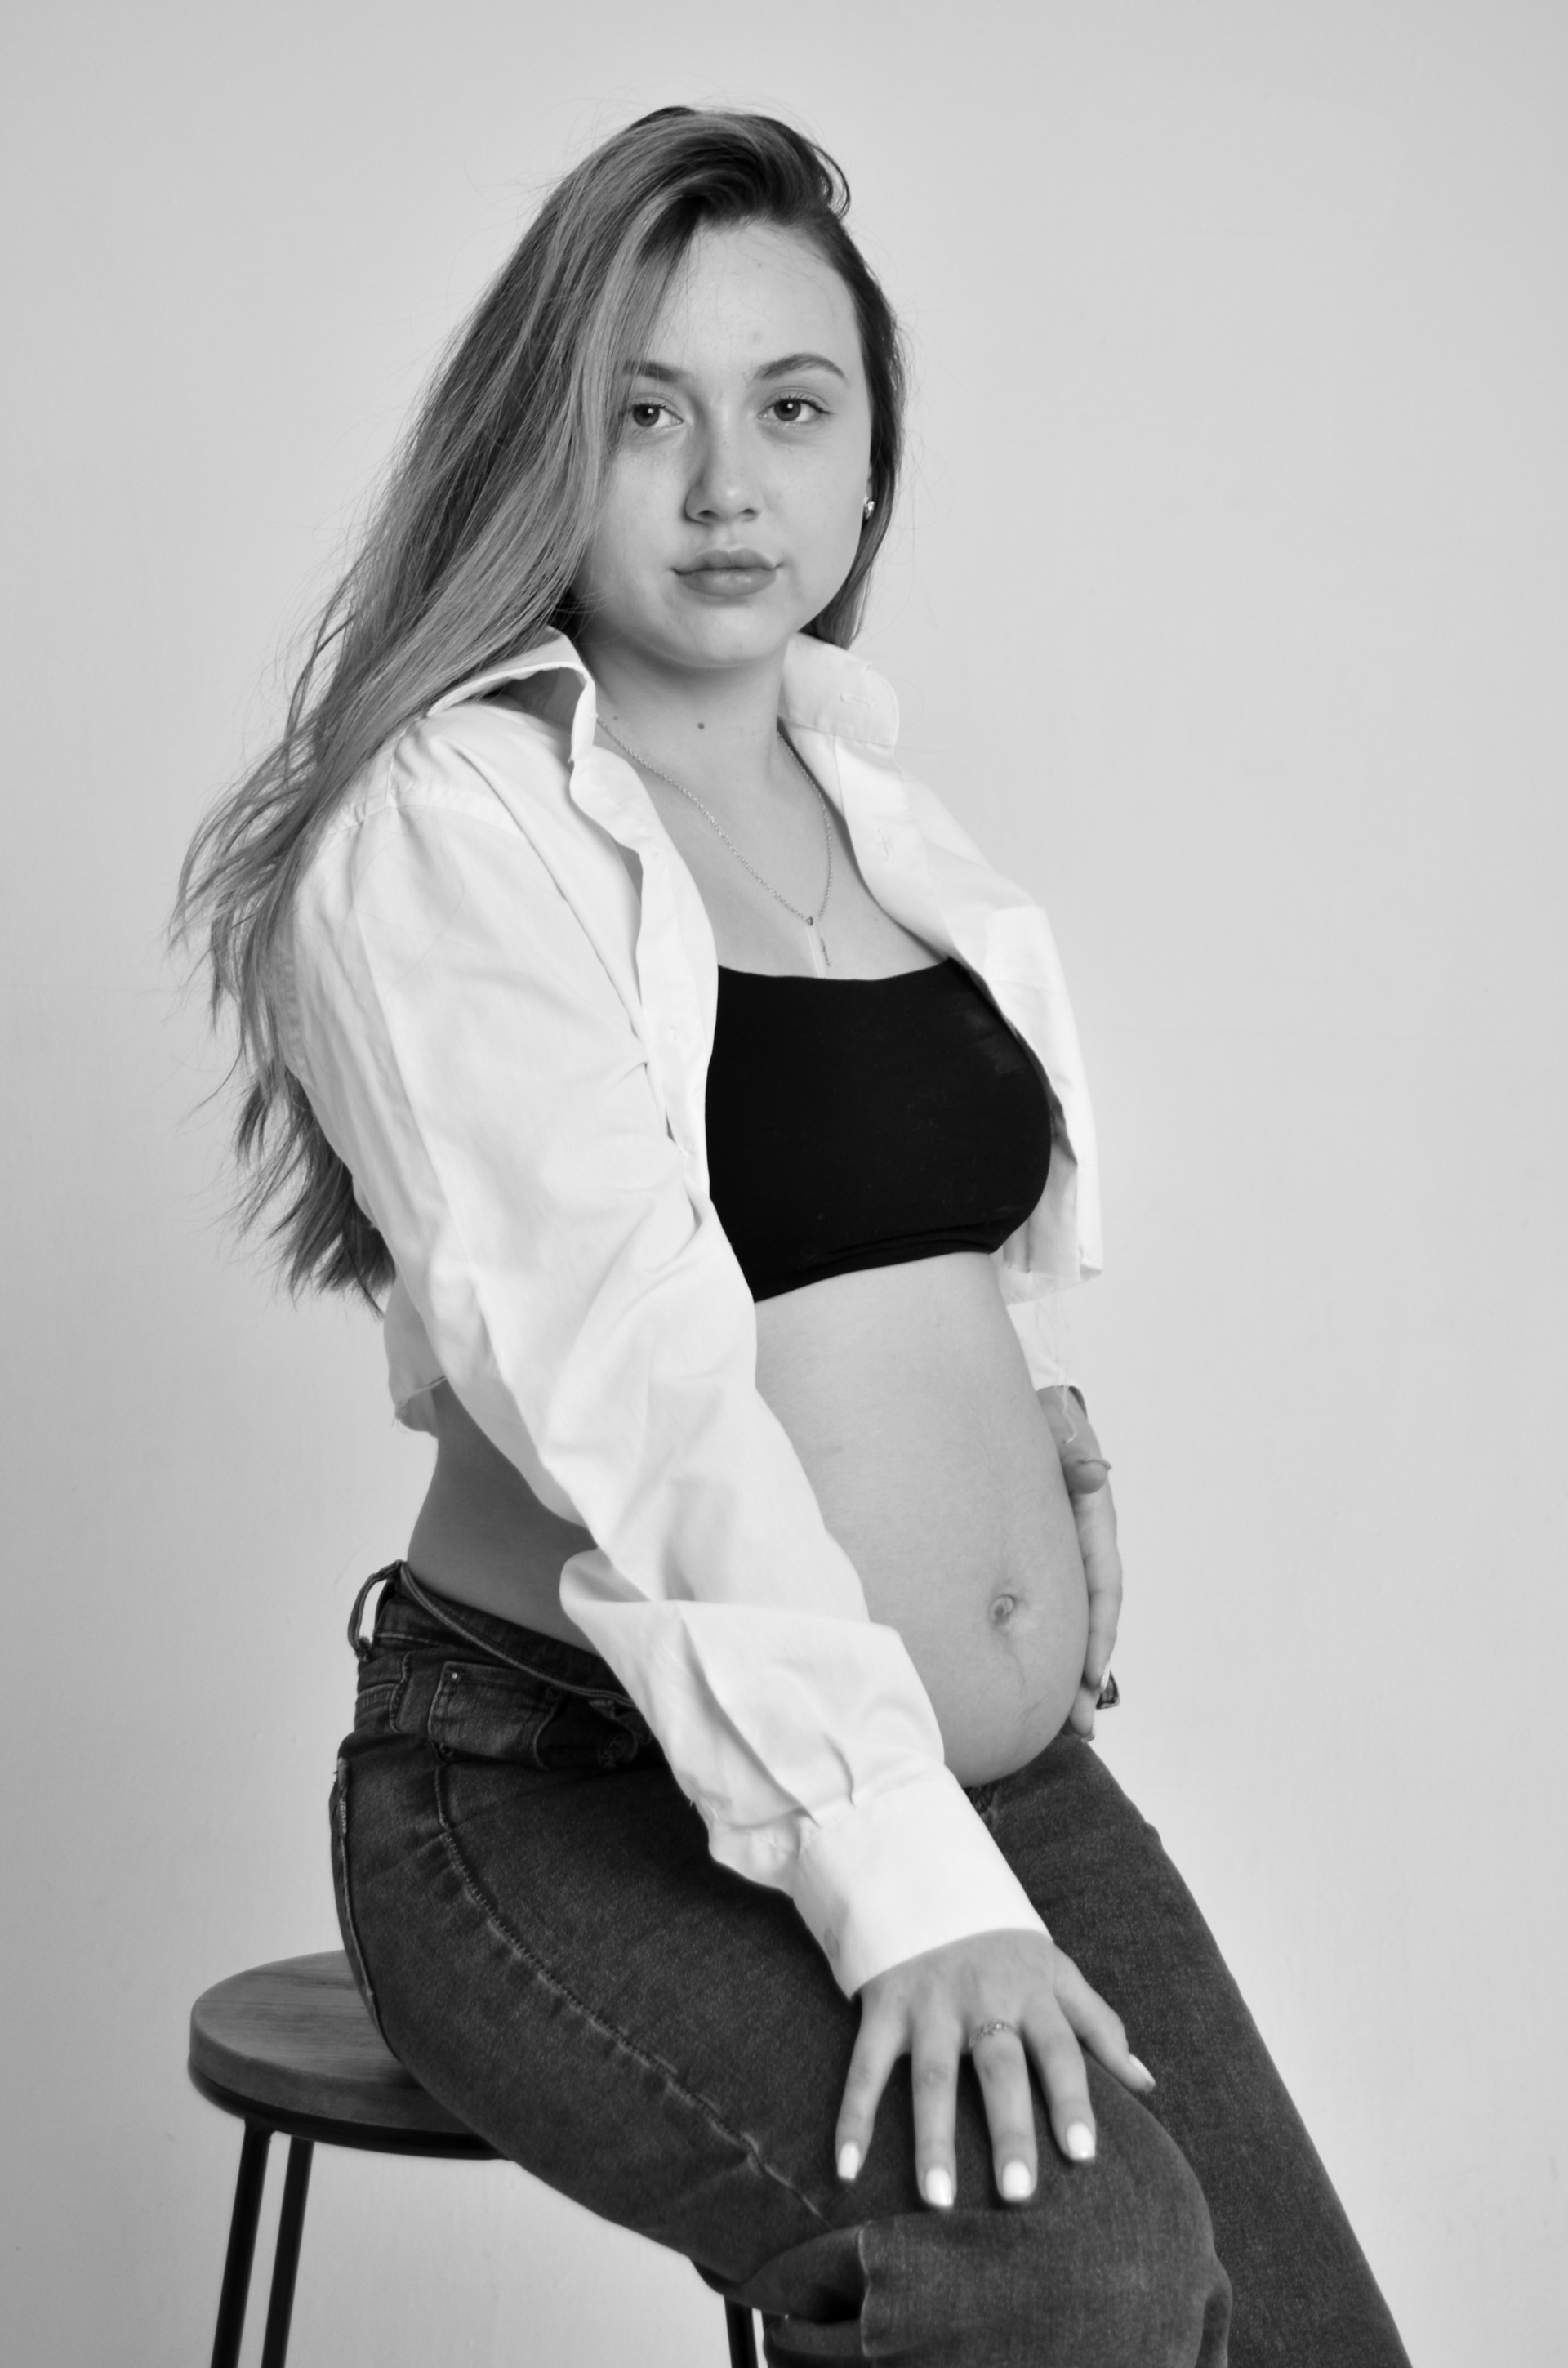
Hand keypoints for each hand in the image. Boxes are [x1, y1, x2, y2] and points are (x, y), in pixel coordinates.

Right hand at [836, 1927, 1155, 2205]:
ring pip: (932, 2075)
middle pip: (998, 2069)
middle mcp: (982, 1998)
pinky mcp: (883, 2004)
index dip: (1072, 2099)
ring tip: (938, 2199)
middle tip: (1018, 2194)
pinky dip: (853, 2116)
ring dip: (933, 2138)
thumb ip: (1099, 2025)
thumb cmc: (1003, 1943)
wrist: (927, 1875)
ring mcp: (929, 2002)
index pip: (1060, 2050)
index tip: (1083, 2154)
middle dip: (1008, 2129)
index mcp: (1031, 1991)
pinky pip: (865, 2066)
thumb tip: (1146, 2085)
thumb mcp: (1056, 1970)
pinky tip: (847, 2167)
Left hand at [1038, 1389, 1121, 1737]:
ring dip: (1070, 1679)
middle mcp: (1084, 1552)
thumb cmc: (1046, 1424)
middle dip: (1088, 1677)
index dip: (1099, 1634)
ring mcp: (1062, 1563)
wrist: (1031, 1414)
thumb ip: (1074, 1454)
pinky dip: (1046, 1656)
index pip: (1103, 1588)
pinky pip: (1045, 1617)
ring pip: (1070, 1629)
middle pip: (1091, 1623)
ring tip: (1065, 1731)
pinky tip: (1033, 1694)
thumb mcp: (1060, 1432)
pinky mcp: (1039, 1568)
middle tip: (1079, 1727)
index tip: (1090, 1675)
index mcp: (1094, 1526)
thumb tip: (1095, 1472)